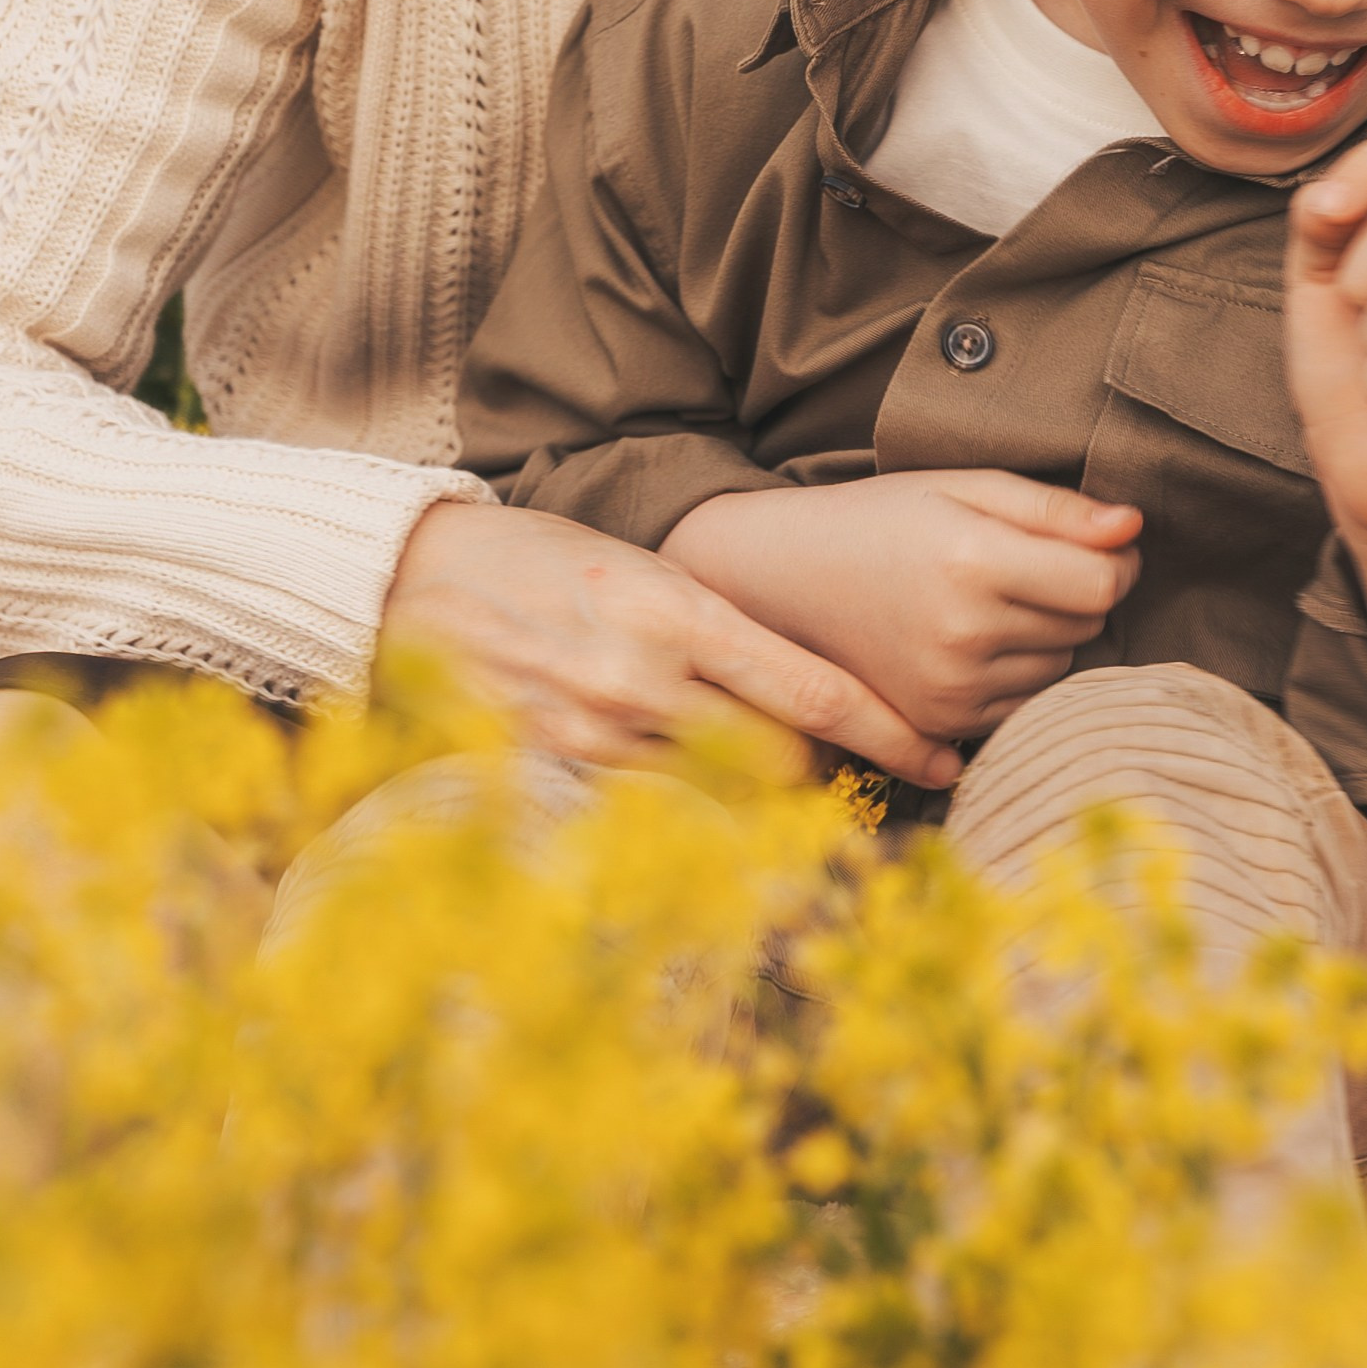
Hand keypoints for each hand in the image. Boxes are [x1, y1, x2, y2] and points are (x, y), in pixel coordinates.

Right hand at [380, 500, 963, 788]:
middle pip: (781, 762)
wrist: (421, 575)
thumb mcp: (649, 569)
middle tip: (846, 764)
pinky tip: (680, 782)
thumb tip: (803, 693)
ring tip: (761, 773)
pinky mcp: (553, 771)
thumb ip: (721, 630)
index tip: (945, 756)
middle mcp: (646, 679)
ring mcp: (596, 733)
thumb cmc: (550, 558)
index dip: (892, 735)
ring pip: (719, 797)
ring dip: (754, 793)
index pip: (816, 693)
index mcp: (681, 612)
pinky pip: (649, 809)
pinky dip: (681, 804)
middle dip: (822, 770)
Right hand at [661, 471, 1141, 741]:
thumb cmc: (884, 516)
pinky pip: (1024, 703)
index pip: (1102, 584)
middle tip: (1025, 562)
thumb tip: (1134, 527)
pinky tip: (975, 636)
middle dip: (1077, 593)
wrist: (789, 577)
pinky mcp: (937, 723)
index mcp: (972, 562)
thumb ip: (1055, 507)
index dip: (1115, 561)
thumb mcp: (964, 485)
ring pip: (1060, 667)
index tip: (1100, 544)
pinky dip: (1017, 672)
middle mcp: (962, 635)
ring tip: (991, 597)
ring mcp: (948, 689)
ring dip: (1049, 635)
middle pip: (1087, 627)